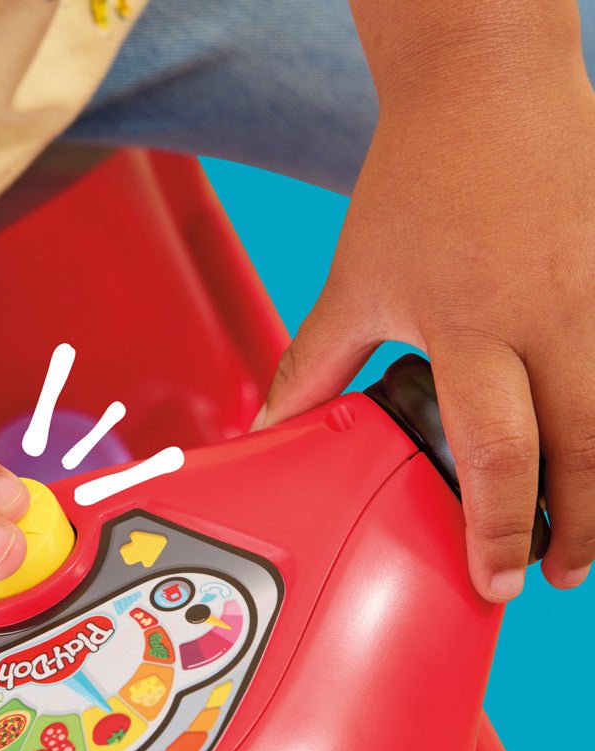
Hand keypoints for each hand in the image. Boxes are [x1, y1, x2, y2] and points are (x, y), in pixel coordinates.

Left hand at [257, 71, 594, 601]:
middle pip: (589, 449)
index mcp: (473, 327)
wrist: (483, 87)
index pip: (500, 453)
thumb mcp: (354, 283)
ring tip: (588, 529)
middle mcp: (552, 316)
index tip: (496, 580)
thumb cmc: (418, 181)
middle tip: (557, 572)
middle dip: (580, 527)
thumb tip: (272, 426)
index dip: (502, 530)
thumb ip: (315, 365)